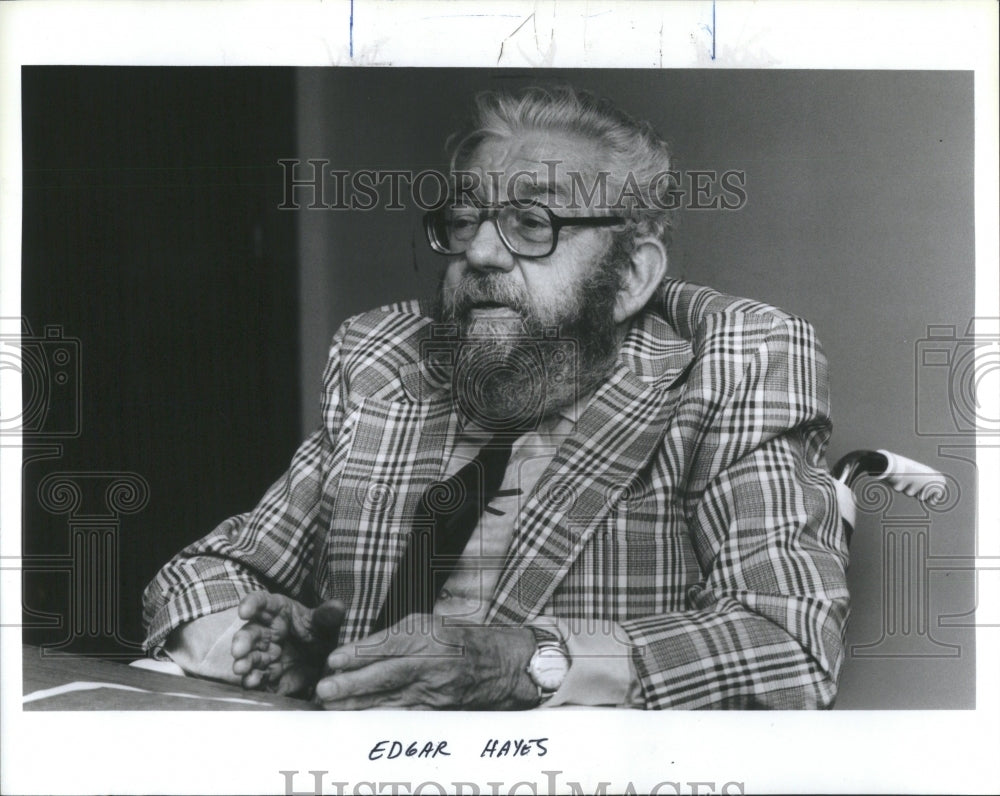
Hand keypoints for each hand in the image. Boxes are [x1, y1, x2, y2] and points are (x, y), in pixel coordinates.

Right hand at [231, 592, 343, 695]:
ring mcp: (265, 654)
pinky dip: (254, 681)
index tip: (244, 611)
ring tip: (242, 669)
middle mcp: (266, 631)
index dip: (251, 604)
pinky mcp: (268, 675)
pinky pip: (259, 678)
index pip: (261, 602)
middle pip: (250, 633)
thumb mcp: (326, 622)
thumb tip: (338, 607)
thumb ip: (328, 615)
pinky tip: (252, 683)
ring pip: (250, 657)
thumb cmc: (320, 631)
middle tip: (238, 650)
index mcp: (277, 611)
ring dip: (244, 663)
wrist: (324, 658)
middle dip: (243, 641)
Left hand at [314, 615, 537, 709]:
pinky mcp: (435, 711)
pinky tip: (356, 720)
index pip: (388, 645)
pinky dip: (377, 719)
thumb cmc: (454, 639)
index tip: (333, 659)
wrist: (495, 665)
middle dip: (353, 684)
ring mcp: (434, 691)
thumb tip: (354, 652)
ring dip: (358, 705)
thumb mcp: (425, 625)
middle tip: (325, 688)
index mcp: (428, 636)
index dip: (359, 653)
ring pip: (390, 700)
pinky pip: (402, 716)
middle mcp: (431, 664)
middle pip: (387, 675)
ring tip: (331, 706)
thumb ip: (391, 638)